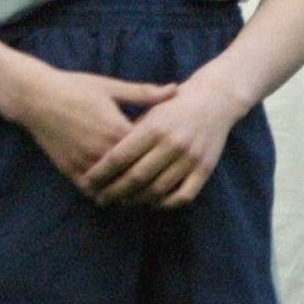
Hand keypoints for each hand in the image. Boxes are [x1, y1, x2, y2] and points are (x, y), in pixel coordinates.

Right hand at [14, 68, 179, 197]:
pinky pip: (90, 189)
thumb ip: (145, 93)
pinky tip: (116, 192)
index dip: (162, 153)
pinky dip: (104, 193)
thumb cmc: (77, 87)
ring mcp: (83, 161)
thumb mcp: (112, 87)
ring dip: (128, 190)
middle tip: (165, 179)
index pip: (148, 150)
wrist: (37, 97)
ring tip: (144, 190)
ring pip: (112, 186)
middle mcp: (100, 149)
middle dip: (149, 177)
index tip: (173, 155)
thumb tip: (175, 89)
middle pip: (132, 173)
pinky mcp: (68, 169)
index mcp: (116, 128)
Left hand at [83, 72, 247, 207]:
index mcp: (155, 126)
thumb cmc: (174, 106)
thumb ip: (129, 133)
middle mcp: (173, 143)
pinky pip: (182, 196)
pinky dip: (165, 204)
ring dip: (136, 201)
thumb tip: (100, 159)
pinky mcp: (205, 168)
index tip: (87, 182)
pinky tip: (153, 201)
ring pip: (157, 191)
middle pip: (135, 178)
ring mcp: (191, 157)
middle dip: (113, 192)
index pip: (119, 157)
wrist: (216, 99)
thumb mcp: (150, 111)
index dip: (100, 174)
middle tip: (100, 198)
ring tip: (122, 202)